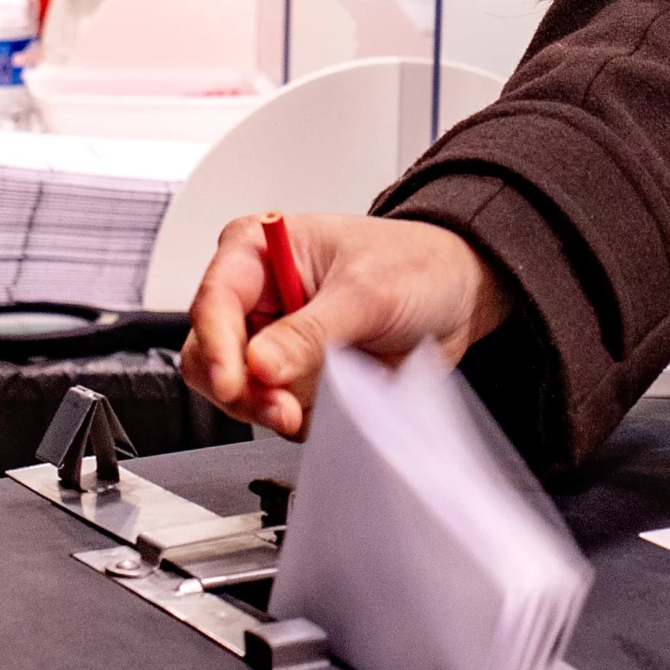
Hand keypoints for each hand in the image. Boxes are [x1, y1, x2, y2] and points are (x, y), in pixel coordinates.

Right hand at [180, 212, 508, 438]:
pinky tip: (327, 406)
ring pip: (237, 390)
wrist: (458, 293)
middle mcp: (256, 296)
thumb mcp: (366, 292)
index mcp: (259, 250)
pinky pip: (273, 411)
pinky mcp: (293, 377)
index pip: (214, 300)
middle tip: (280, 409)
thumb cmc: (414, 264)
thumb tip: (260, 364)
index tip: (236, 383)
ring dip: (268, 409)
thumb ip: (310, 331)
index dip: (218, 347)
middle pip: (211, 354)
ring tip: (305, 410)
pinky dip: (294, 419)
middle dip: (241, 388)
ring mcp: (272, 340)